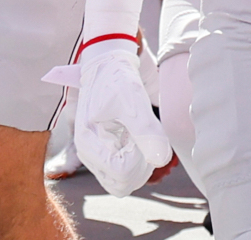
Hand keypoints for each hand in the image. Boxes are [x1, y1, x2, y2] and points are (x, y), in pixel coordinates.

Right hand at [68, 41, 170, 196]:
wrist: (110, 67)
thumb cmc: (117, 80)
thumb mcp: (133, 100)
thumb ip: (147, 131)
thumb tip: (161, 160)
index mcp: (88, 143)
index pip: (122, 173)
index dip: (140, 157)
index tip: (142, 132)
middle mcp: (90, 155)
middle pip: (124, 183)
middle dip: (142, 163)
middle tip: (144, 134)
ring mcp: (99, 158)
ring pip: (127, 183)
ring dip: (142, 164)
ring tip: (142, 134)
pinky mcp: (108, 157)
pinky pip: (127, 175)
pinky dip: (139, 163)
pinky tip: (140, 140)